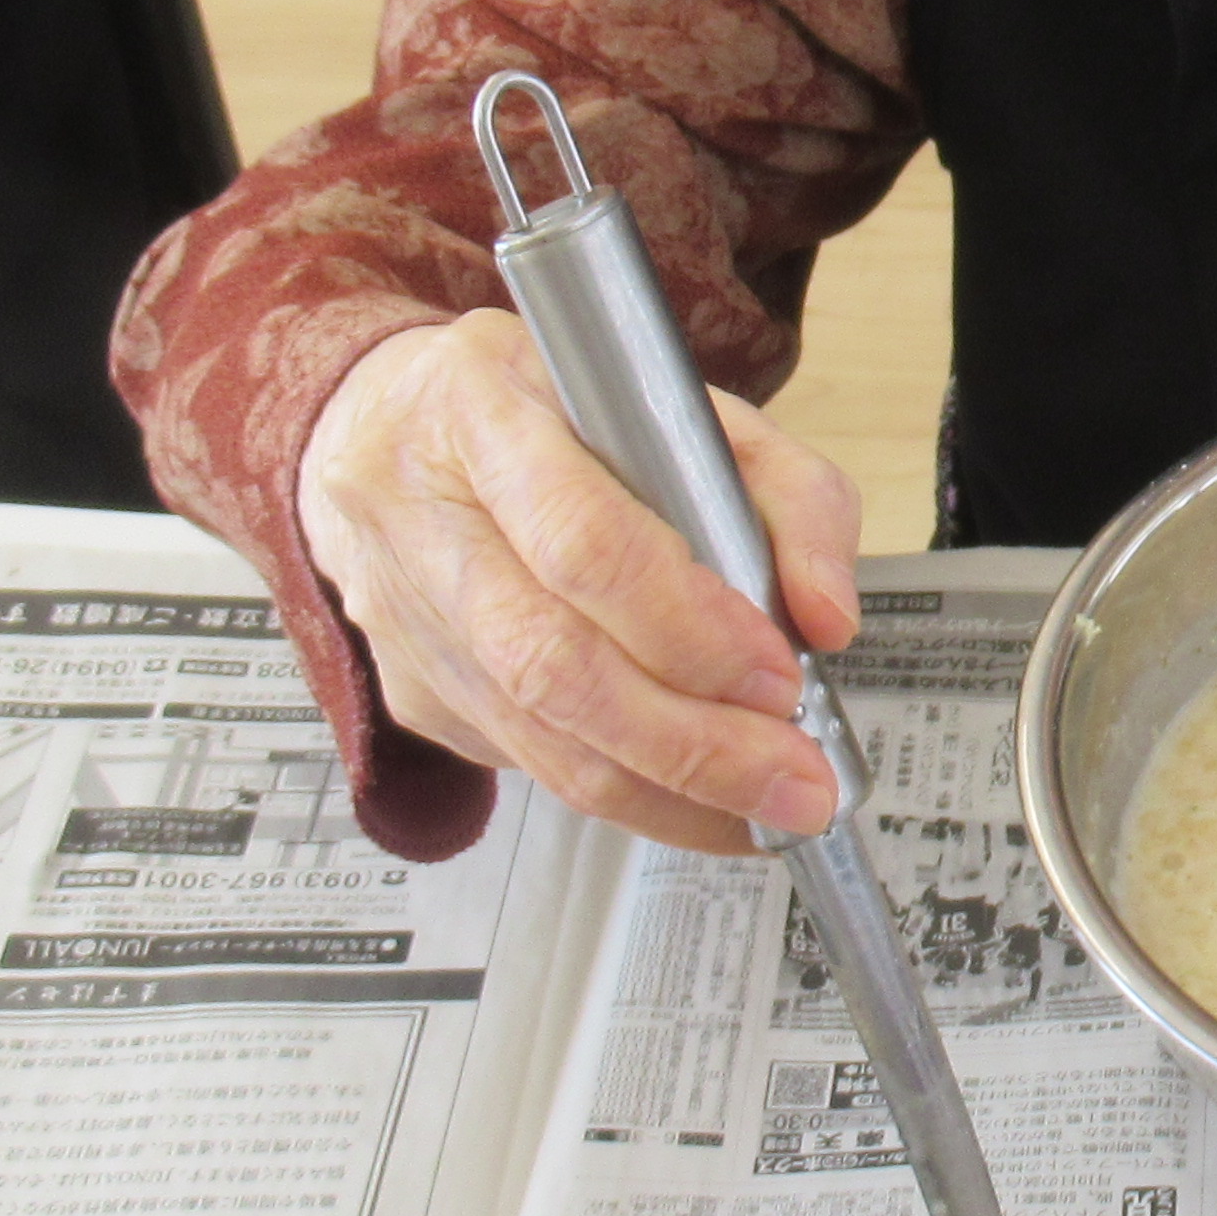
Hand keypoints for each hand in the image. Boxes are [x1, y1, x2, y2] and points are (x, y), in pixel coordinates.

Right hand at [297, 308, 863, 854]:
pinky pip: (527, 761)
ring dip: (668, 792)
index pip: (584, 542)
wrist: (388, 426)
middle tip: (794, 780)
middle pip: (552, 662)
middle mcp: (422, 514)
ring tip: (766, 809)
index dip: (688, 626)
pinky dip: (627, 795)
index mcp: (485, 410)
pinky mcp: (410, 687)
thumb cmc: (552, 413)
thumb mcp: (688, 406)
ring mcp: (405, 613)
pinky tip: (698, 799)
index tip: (777, 675)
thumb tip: (828, 618)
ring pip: (538, 735)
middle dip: (692, 742)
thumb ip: (789, 496)